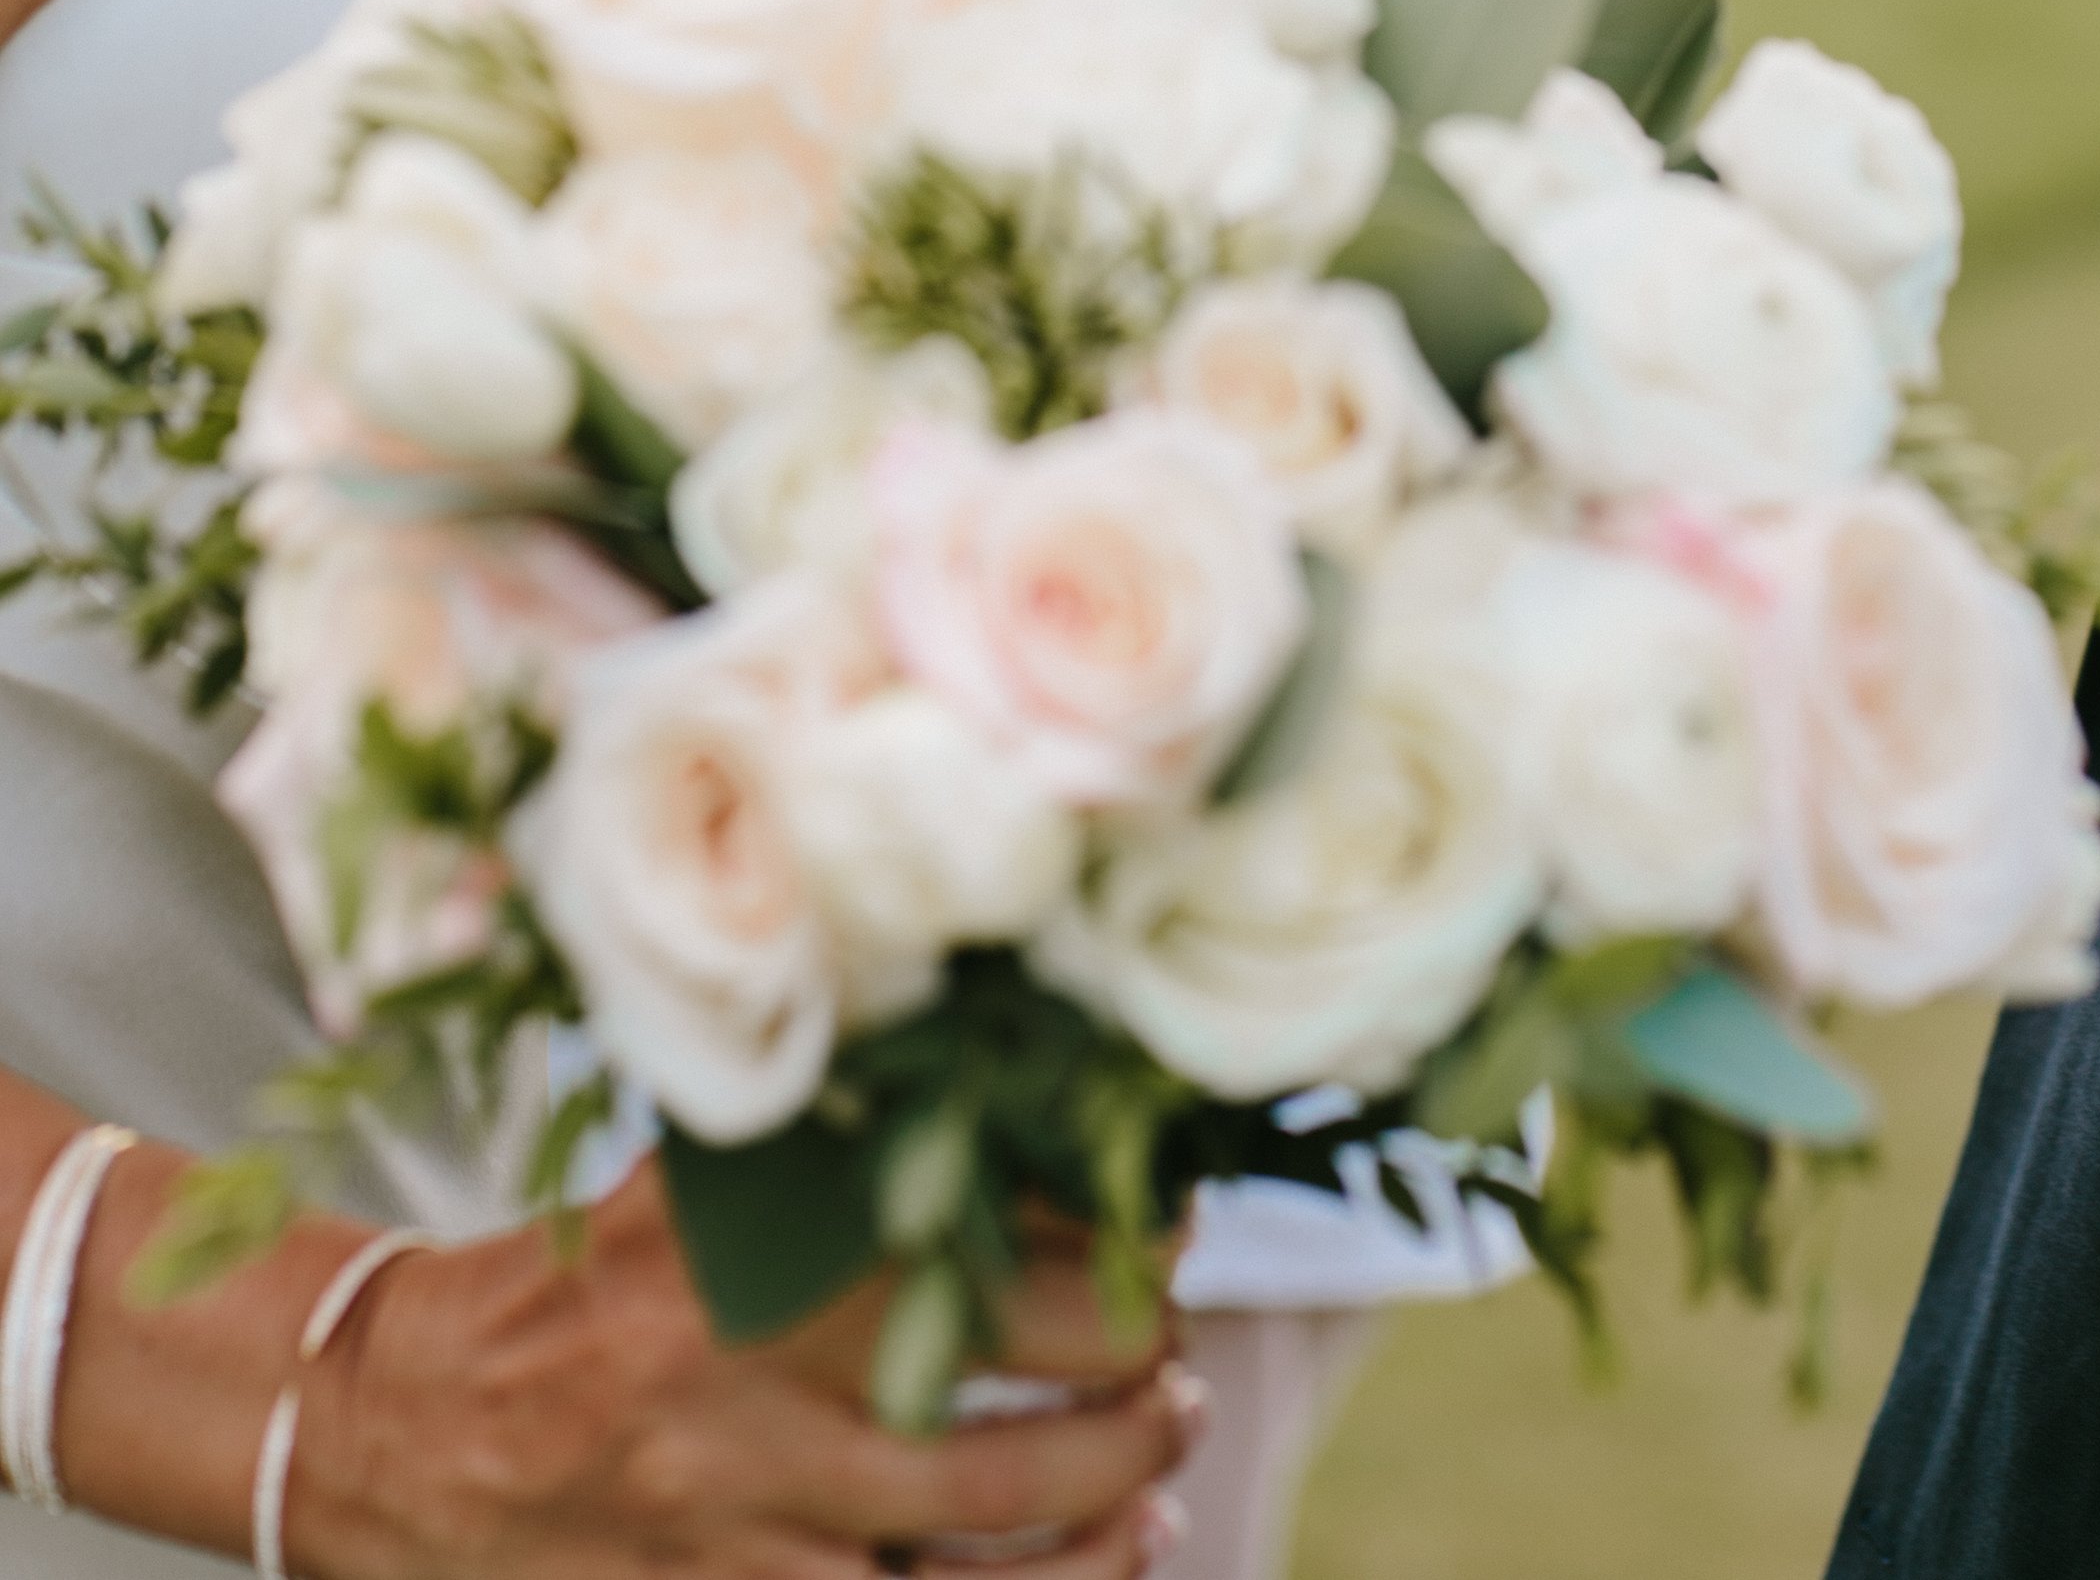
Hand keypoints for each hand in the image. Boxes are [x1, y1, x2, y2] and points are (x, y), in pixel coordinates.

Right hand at [288, 1165, 1196, 1579]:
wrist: (398, 1427)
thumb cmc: (568, 1288)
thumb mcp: (688, 1191)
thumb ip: (819, 1151)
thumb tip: (990, 1093)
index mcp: (748, 1258)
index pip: (975, 1238)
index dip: (1100, 1234)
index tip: (1165, 1217)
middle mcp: (753, 1391)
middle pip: (1002, 1385)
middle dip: (1128, 1369)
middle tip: (1175, 1343)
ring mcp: (742, 1521)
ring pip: (982, 1532)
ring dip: (1110, 1495)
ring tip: (1168, 1446)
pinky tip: (1114, 1561)